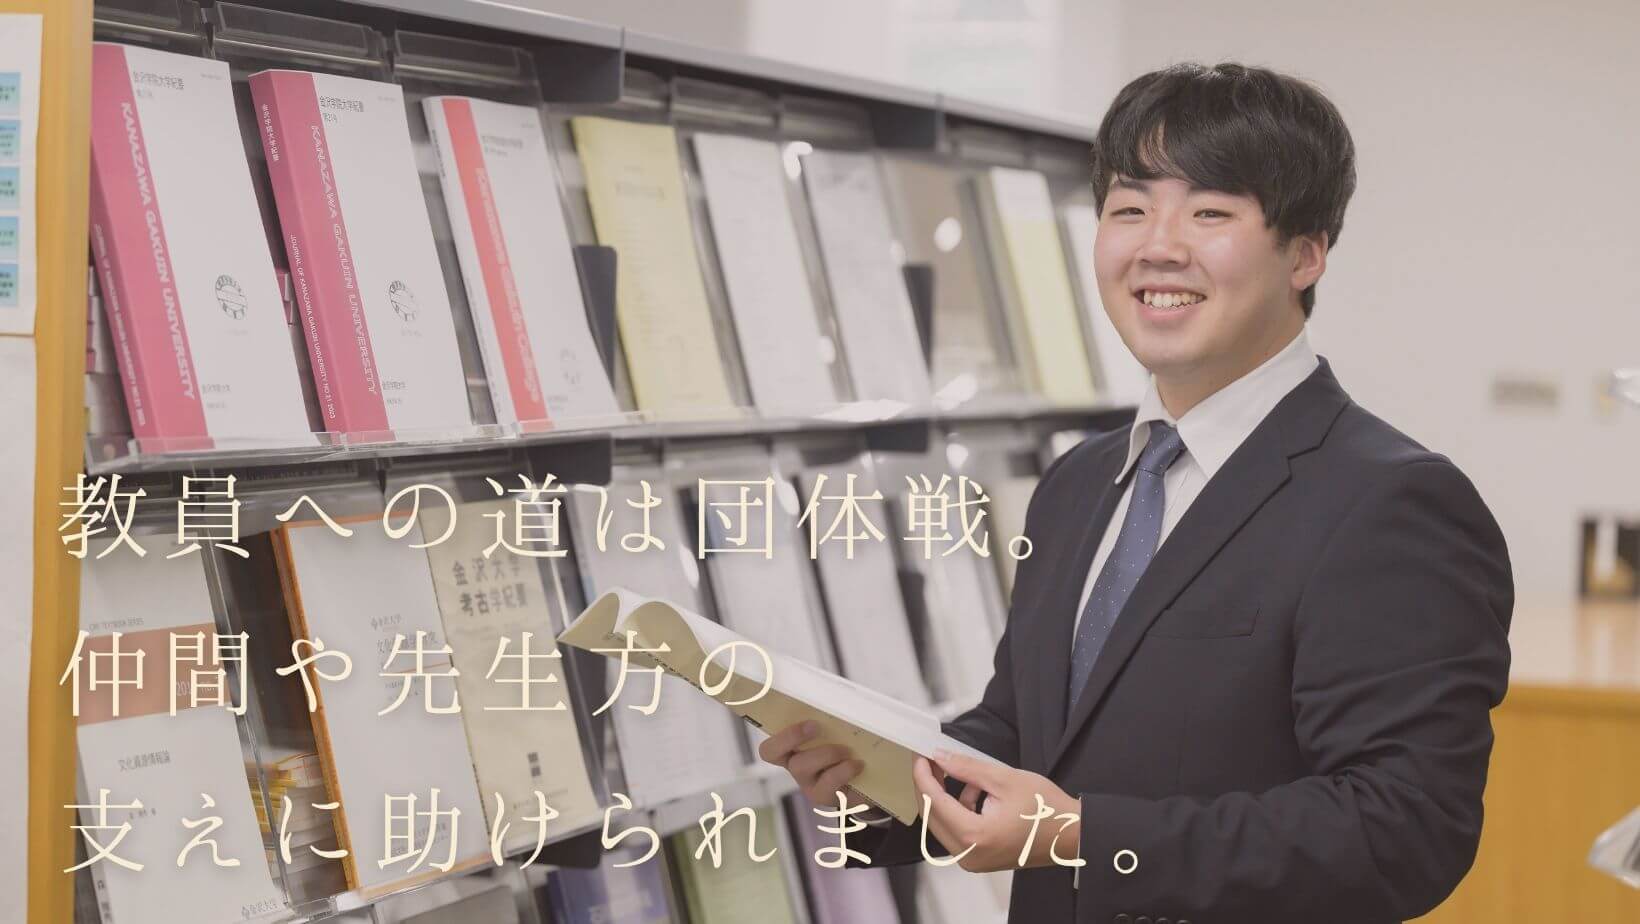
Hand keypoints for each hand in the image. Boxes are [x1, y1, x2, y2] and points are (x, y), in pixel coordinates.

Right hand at [758, 720, 862, 809]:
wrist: (867, 788)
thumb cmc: (847, 754)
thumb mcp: (836, 736)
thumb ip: (829, 722)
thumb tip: (838, 700)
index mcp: (792, 748)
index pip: (768, 745)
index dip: (774, 731)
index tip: (801, 718)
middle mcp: (794, 765)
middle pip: (774, 752)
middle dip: (793, 735)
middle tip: (816, 726)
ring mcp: (806, 784)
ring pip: (800, 766)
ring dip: (825, 753)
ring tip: (847, 750)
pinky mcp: (823, 796)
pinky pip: (827, 783)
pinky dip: (844, 770)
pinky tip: (858, 764)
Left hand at [914, 751, 1081, 871]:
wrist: (1072, 834)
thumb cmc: (1048, 811)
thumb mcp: (1004, 778)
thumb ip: (966, 767)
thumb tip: (941, 757)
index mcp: (974, 836)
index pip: (933, 802)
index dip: (923, 775)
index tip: (920, 756)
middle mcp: (969, 855)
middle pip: (932, 815)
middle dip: (929, 785)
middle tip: (931, 760)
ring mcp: (973, 860)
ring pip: (943, 823)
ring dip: (946, 796)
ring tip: (964, 774)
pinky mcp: (979, 859)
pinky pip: (957, 831)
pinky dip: (959, 810)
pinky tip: (975, 792)